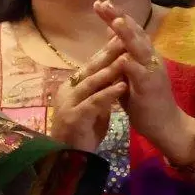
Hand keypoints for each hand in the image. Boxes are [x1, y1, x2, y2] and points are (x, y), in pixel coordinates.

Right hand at [45, 35, 129, 151]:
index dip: (106, 51)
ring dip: (109, 70)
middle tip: (123, 38)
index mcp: (73, 86)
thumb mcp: (94, 107)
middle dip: (108, 53)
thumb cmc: (83, 132)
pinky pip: (93, 103)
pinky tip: (121, 87)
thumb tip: (114, 73)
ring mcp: (69, 104)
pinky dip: (108, 94)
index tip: (122, 36)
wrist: (69, 158)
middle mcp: (68, 90)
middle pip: (90, 68)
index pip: (91, 64)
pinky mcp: (74, 118)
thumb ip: (100, 90)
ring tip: (125, 58)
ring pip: (91, 83)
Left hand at [96, 0, 188, 154]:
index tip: (99, 2)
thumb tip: (110, 29)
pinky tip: (122, 58)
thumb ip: (120, 50)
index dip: (114, 16)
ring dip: (128, 36)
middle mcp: (150, 57)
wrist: (164, 123)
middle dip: (119, 18)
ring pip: (140, 50)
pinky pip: (142, 75)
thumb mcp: (128, 70)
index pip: (128, 29)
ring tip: (115, 22)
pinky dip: (132, 66)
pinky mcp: (151, 87)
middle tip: (103, 3)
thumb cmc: (143, 97)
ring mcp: (152, 71)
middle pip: (135, 33)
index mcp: (143, 53)